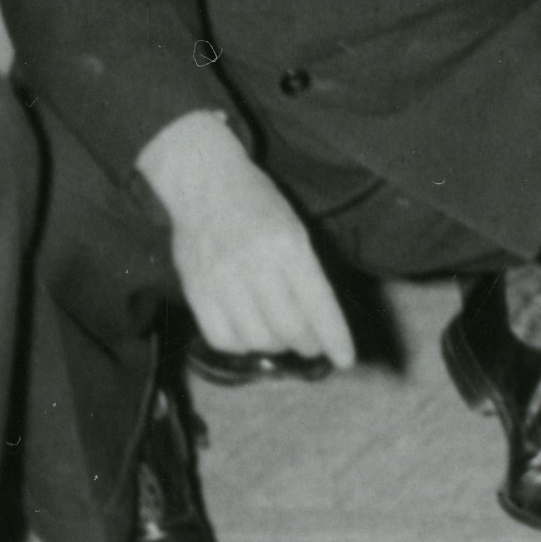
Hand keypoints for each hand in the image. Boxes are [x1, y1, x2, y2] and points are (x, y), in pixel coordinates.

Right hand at [137, 110, 349, 369]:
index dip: (335, 339)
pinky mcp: (195, 291)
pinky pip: (222, 339)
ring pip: (257, 340)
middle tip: (311, 343)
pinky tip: (249, 332)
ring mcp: (221, 280)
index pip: (318, 305)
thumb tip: (322, 325)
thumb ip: (308, 273)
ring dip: (276, 346)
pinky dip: (241, 345)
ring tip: (280, 335)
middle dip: (308, 344)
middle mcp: (254, 265)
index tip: (345, 360)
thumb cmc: (258, 203)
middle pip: (289, 330)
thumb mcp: (295, 228)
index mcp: (287, 245)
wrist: (204, 182)